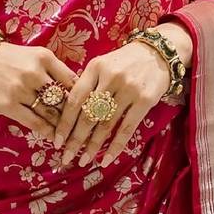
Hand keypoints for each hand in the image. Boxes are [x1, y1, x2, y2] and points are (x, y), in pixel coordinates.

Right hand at [0, 39, 78, 141]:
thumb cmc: (12, 58)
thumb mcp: (37, 56)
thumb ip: (56, 70)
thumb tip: (79, 91)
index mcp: (45, 58)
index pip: (73, 81)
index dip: (85, 97)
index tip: (93, 110)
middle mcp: (35, 73)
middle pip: (64, 99)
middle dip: (78, 116)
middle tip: (88, 128)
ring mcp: (21, 90)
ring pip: (51, 113)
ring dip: (64, 127)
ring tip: (74, 136)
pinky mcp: (9, 106)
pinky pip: (34, 122)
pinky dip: (48, 131)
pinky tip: (55, 137)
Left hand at [52, 40, 170, 168]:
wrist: (158, 52)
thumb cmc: (124, 62)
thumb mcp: (102, 64)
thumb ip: (87, 84)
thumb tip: (67, 115)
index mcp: (95, 68)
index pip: (75, 99)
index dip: (64, 123)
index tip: (56, 141)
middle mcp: (110, 78)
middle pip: (88, 115)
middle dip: (75, 140)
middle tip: (66, 157)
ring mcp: (128, 89)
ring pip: (106, 124)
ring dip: (93, 146)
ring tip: (83, 161)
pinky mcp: (145, 100)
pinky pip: (126, 129)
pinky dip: (115, 146)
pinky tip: (106, 159)